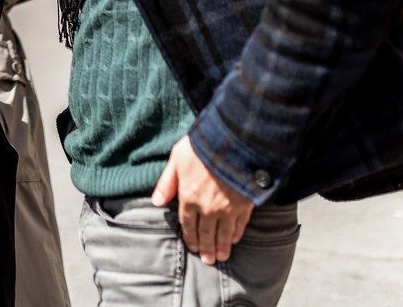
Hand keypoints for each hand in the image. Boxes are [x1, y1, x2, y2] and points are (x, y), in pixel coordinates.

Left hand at [152, 135, 253, 264]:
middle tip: (208, 260)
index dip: (190, 236)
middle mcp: (207, 207)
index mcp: (189, 196)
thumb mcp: (177, 158)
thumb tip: (157, 202)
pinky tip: (235, 239)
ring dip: (221, 247)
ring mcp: (228, 208)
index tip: (192, 247)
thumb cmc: (203, 146)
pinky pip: (240, 224)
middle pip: (206, 232)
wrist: (235, 142)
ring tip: (221, 258)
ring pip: (223, 233)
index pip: (187, 222)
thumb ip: (167, 182)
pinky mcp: (245, 205)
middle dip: (206, 247)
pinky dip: (237, 233)